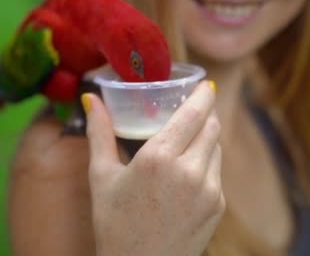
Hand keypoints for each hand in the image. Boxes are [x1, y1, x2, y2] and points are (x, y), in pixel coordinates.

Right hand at [83, 81, 224, 255]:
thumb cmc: (114, 224)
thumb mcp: (101, 177)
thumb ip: (99, 133)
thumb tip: (91, 97)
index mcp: (159, 158)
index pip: (195, 113)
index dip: (204, 94)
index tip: (204, 84)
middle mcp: (190, 170)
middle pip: (211, 126)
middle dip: (205, 113)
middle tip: (192, 108)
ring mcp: (209, 190)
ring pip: (216, 148)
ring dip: (205, 138)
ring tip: (186, 140)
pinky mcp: (218, 206)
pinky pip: (217, 172)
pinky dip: (207, 163)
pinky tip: (187, 172)